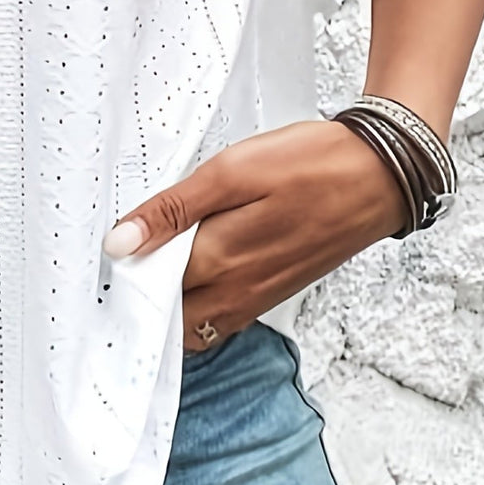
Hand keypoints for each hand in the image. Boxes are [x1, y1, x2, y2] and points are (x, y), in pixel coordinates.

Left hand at [101, 119, 409, 354]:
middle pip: (167, 312)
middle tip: (126, 246)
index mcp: (220, 262)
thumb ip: (173, 211)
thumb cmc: (309, 166)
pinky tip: (194, 258)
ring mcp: (256, 299)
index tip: (105, 248)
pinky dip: (198, 296)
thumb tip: (119, 242)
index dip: (121, 273)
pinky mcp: (272, 293)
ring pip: (193, 318)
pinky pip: (220, 313)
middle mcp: (236, 293)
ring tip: (158, 250)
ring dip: (169, 295)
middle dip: (141, 289)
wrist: (378, 176)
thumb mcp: (230, 172)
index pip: (147, 291)